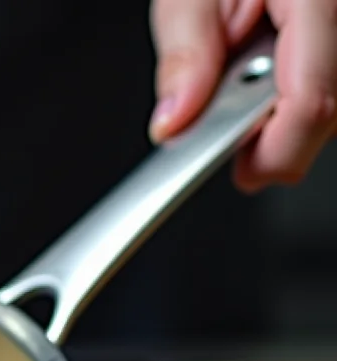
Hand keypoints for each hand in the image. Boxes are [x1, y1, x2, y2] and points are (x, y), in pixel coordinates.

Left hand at [149, 0, 336, 191]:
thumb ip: (185, 54)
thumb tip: (173, 123)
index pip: (312, 103)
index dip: (273, 152)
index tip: (242, 172)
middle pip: (329, 114)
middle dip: (275, 132)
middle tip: (226, 116)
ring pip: (336, 105)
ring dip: (285, 108)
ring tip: (248, 64)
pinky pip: (332, 83)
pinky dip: (295, 89)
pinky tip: (270, 62)